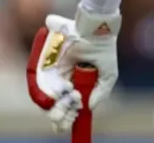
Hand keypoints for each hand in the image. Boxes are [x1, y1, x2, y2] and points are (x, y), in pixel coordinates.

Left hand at [27, 11, 119, 133]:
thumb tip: (89, 108)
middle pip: (60, 100)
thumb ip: (101, 92)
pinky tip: (54, 100)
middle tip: (60, 122)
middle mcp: (69, 77)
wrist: (95, 29)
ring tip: (57, 115)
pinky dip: (47, 92)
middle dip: (60, 113)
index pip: (73, 102)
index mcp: (82, 81)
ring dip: (53, 106)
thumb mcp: (109, 75)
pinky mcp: (51, 61)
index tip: (70, 123)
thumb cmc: (104, 50)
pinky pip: (44, 80)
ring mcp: (59, 70)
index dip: (70, 113)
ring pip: (52, 93)